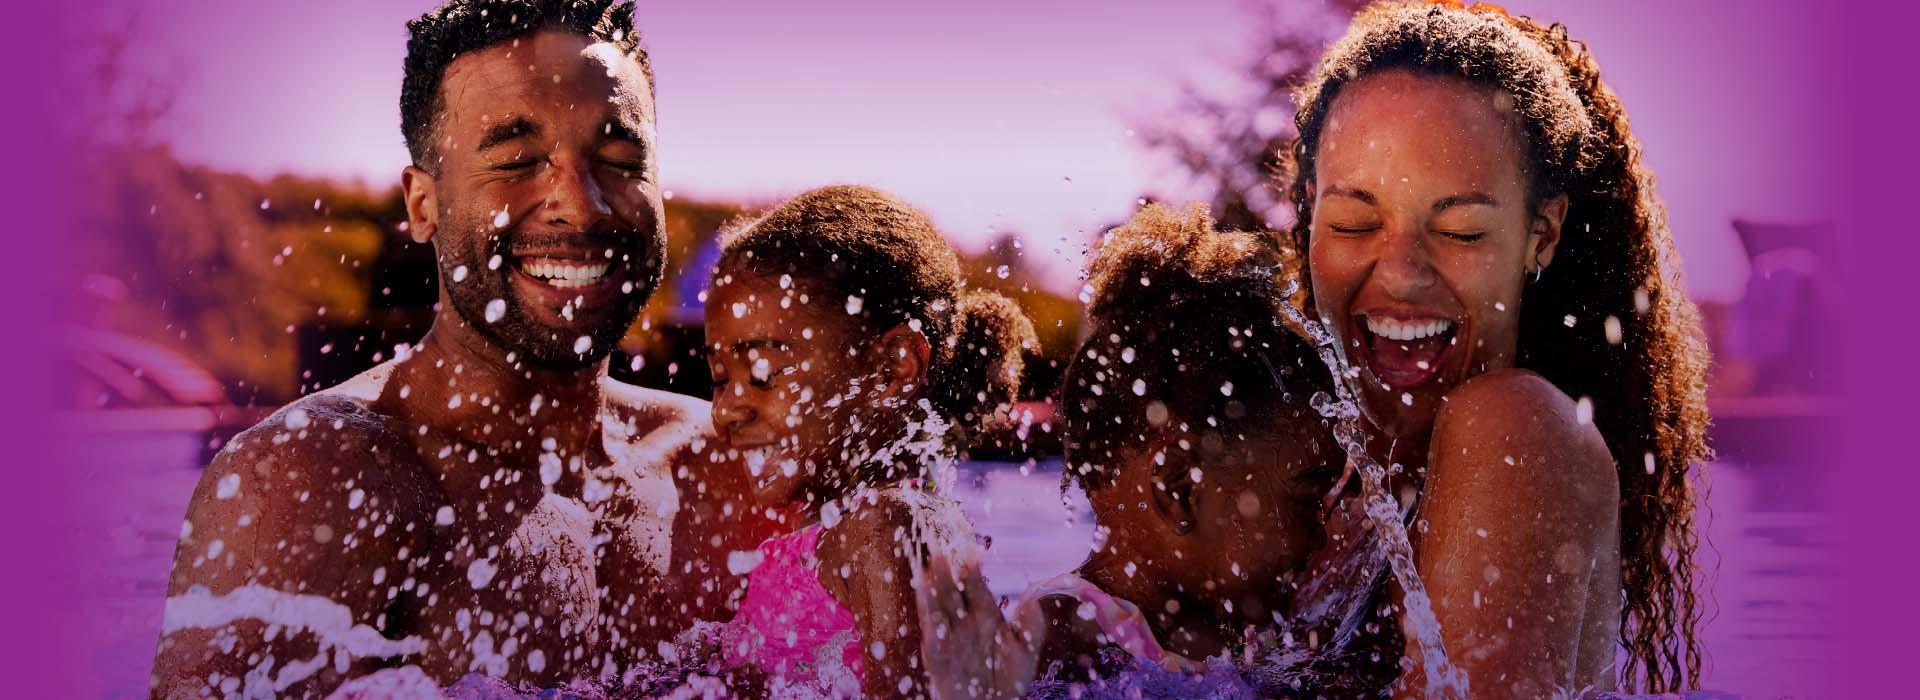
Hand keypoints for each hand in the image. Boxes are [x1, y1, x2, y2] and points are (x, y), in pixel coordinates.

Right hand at [914, 551, 1039, 699]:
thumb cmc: (1008, 682)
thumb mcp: (1026, 651)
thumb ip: (1032, 626)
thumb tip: (1033, 598)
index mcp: (986, 616)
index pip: (976, 587)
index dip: (973, 569)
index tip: (971, 550)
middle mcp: (965, 622)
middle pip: (953, 590)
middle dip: (948, 570)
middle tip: (943, 546)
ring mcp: (949, 637)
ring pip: (939, 604)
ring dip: (934, 584)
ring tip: (932, 562)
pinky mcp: (937, 654)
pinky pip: (931, 629)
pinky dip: (927, 610)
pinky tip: (923, 593)